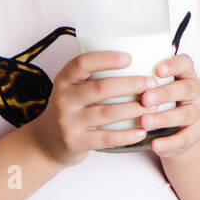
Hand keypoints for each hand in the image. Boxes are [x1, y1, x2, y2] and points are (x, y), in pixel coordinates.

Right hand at [30, 51, 160, 166]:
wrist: (46, 142)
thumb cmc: (71, 108)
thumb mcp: (72, 87)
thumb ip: (94, 75)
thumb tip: (138, 57)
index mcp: (65, 79)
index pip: (82, 63)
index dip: (106, 58)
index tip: (129, 58)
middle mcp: (64, 99)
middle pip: (101, 88)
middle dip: (131, 85)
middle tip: (153, 83)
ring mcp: (68, 122)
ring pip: (107, 113)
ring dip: (134, 109)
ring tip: (153, 106)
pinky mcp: (75, 142)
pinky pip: (105, 138)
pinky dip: (126, 135)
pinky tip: (142, 132)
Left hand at [137, 54, 199, 159]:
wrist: (181, 133)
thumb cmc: (162, 102)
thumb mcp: (158, 86)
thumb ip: (142, 78)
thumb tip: (105, 67)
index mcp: (185, 75)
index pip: (185, 63)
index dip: (173, 65)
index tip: (157, 70)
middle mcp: (194, 92)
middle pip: (186, 88)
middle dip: (165, 93)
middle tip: (145, 99)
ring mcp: (197, 113)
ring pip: (186, 114)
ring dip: (165, 118)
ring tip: (144, 122)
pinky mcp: (194, 135)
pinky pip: (184, 138)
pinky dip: (169, 142)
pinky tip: (155, 144)